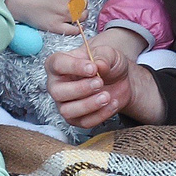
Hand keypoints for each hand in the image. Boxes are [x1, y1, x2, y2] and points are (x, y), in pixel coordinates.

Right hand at [6, 0, 82, 34]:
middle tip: (76, 2)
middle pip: (85, 4)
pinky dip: (78, 29)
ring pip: (82, 17)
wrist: (16, 1)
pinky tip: (78, 26)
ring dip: (82, 14)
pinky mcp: (56, 27)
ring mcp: (63, 17)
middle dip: (83, 2)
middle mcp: (68, 3)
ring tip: (76, 12)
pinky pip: (73, 31)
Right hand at [46, 41, 164, 126]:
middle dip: (80, 89)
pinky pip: (84, 122)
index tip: (93, 68)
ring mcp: (64, 104)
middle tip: (100, 82)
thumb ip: (103, 56)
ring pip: (67, 111)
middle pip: (57, 92)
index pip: (57, 65)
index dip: (74, 67)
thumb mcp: (108, 53)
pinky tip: (113, 103)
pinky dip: (100, 115)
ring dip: (88, 105)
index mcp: (58, 64)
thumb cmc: (106, 63)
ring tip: (106, 96)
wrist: (118, 79)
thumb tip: (99, 65)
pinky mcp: (76, 119)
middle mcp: (56, 85)